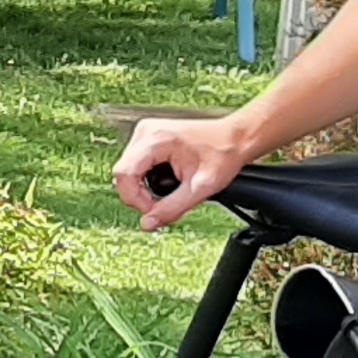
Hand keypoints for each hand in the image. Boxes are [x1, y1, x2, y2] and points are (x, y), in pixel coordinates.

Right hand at [114, 113, 254, 229]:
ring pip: (128, 169)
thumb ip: (172, 208)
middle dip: (139, 195)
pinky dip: (146, 177)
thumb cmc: (223, 155)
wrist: (235, 138)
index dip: (135, 199)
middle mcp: (146, 132)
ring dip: (143, 187)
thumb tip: (148, 224)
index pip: (123, 174)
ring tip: (169, 192)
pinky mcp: (149, 137)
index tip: (153, 210)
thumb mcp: (200, 188)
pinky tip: (165, 181)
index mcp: (155, 140)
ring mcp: (146, 132)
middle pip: (123, 172)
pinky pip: (136, 163)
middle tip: (161, 205)